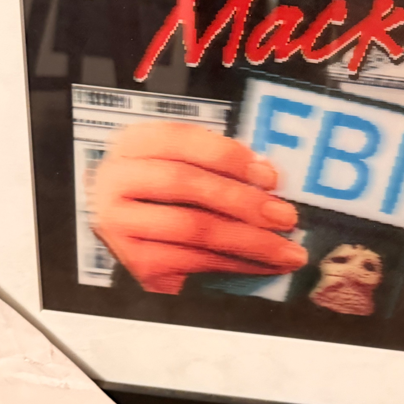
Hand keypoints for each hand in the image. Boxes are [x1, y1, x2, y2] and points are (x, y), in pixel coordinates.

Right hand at [90, 121, 306, 293]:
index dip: (229, 156)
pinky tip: (267, 264)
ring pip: (194, 227)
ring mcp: (121, 224)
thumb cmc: (168, 195)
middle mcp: (117, 181)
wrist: (134, 237)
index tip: (269, 175)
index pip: (180, 139)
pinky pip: (196, 261)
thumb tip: (267, 175)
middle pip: (186, 183)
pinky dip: (239, 264)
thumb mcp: (182, 166)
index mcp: (132, 144)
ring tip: (286, 249)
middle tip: (284, 215)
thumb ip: (216, 163)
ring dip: (250, 239)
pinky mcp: (136, 262)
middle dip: (244, 200)